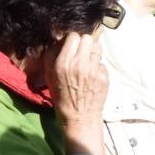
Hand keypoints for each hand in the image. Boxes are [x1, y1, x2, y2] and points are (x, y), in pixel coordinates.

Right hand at [49, 31, 107, 154]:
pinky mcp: (104, 76)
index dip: (72, 40)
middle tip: (81, 52)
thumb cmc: (62, 97)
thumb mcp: (50, 75)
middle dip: (84, 44)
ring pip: (97, 48)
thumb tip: (59, 38)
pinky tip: (92, 76)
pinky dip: (97, 67)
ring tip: (87, 63)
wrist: (79, 118)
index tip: (72, 46)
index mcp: (63, 63)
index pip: (73, 36)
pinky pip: (102, 63)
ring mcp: (93, 70)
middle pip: (87, 38)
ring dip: (92, 53)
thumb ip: (53, 55)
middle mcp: (79, 64)